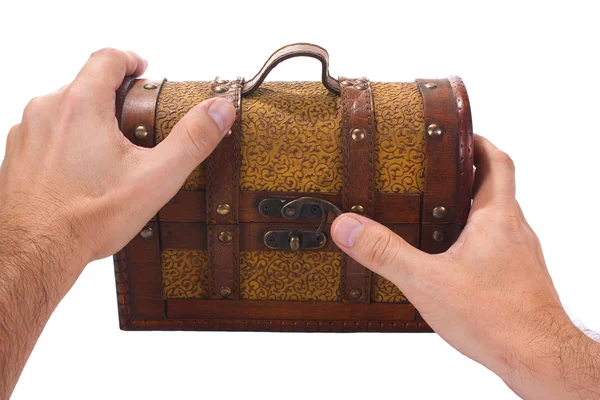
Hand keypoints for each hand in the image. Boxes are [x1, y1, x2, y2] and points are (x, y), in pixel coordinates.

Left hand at [0, 49, 234, 397]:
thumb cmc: (88, 217)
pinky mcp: (18, 155)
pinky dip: (67, 141)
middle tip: (137, 123)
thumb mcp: (156, 177)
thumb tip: (219, 110)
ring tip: (112, 152)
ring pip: (64, 109)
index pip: (107, 58)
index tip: (143, 70)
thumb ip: (192, 139)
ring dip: (89, 120)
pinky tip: (84, 171)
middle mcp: (47, 110)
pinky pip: (47, 133)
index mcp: (81, 105)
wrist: (36, 251)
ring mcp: (27, 133)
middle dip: (114, 97)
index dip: (130, 60)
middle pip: (85, 84)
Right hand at [331, 135, 599, 398]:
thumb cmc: (497, 318)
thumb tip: (349, 226)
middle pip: (496, 187)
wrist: (538, 357)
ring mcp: (520, 256)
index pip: (497, 163)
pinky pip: (498, 246)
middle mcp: (514, 231)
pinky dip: (476, 239)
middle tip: (436, 170)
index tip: (458, 134)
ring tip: (436, 211)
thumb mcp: (427, 281)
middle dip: (468, 174)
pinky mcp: (518, 279)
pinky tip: (452, 259)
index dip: (479, 143)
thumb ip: (385, 252)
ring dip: (472, 207)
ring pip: (497, 218)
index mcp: (497, 218)